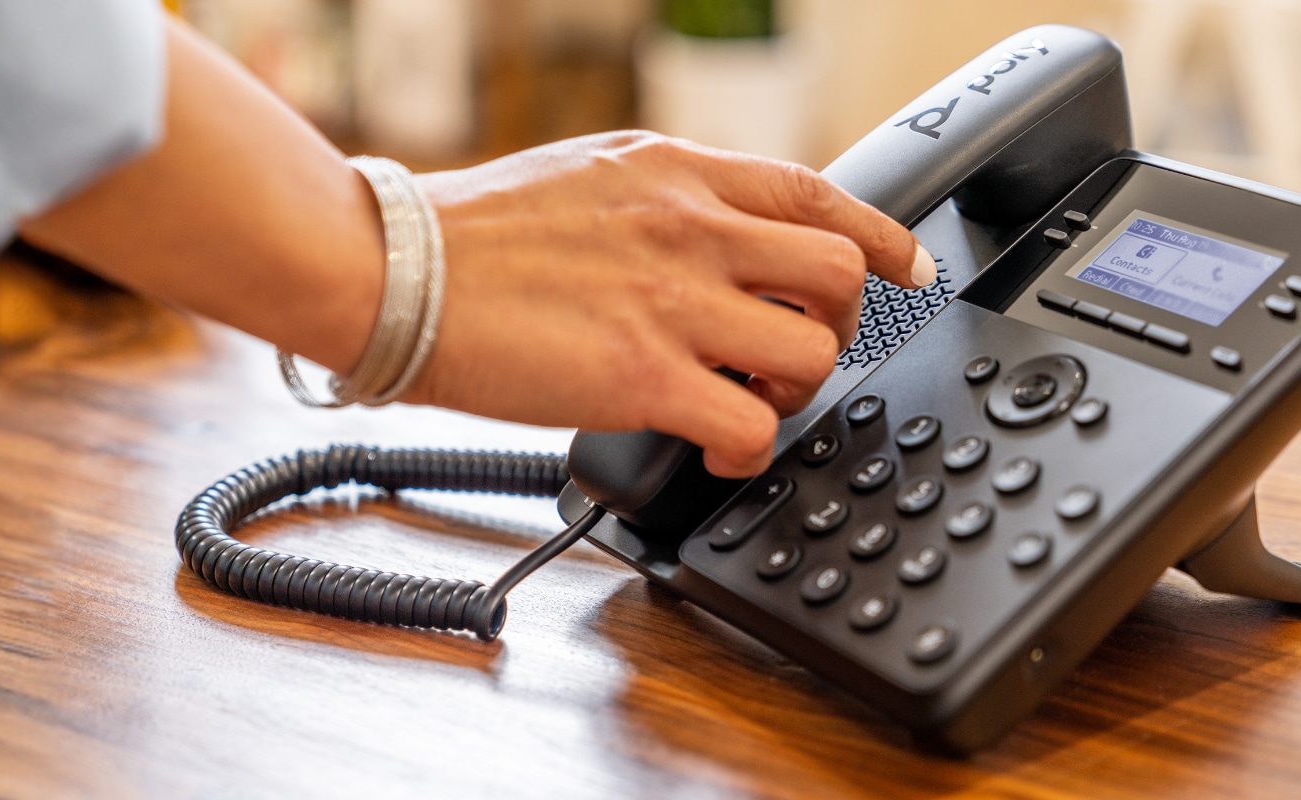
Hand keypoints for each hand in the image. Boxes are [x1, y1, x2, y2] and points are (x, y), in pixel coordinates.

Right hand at [404, 132, 929, 476]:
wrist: (393, 268)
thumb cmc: (473, 235)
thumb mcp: (593, 176)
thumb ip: (668, 200)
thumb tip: (719, 235)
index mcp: (680, 172)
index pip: (819, 193)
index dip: (881, 237)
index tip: (907, 268)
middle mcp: (691, 227)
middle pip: (837, 273)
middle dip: (835, 323)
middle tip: (795, 352)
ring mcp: (673, 302)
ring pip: (811, 351)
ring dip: (795, 389)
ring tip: (748, 401)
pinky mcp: (643, 377)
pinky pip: (752, 426)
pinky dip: (750, 449)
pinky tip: (716, 449)